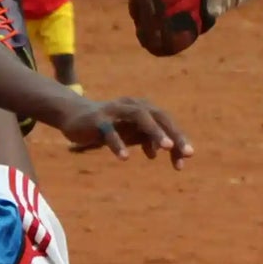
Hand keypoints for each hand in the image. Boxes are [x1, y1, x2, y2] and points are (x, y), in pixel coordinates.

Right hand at [62, 95, 191, 166]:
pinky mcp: (97, 119)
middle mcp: (133, 105)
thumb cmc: (109, 125)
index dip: (179, 138)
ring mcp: (115, 110)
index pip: (166, 122)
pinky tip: (125, 158)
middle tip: (187, 153)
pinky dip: (118, 143)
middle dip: (174, 134)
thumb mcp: (131, 134)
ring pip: (139, 116)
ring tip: (167, 148)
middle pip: (159, 116)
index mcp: (144, 109)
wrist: (75, 116)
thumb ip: (149, 140)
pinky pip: (109, 131)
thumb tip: (169, 153)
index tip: (186, 158)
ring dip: (155, 132)